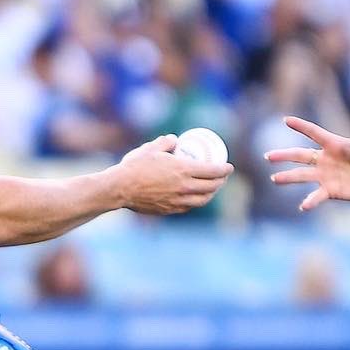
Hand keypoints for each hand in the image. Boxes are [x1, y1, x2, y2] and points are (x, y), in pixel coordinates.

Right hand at [114, 134, 231, 214]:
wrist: (120, 189)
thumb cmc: (134, 166)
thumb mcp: (151, 148)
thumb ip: (165, 143)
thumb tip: (174, 139)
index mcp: (183, 170)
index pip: (212, 171)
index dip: (224, 169)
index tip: (229, 167)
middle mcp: (184, 187)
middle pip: (211, 187)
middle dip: (220, 182)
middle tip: (221, 177)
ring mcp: (178, 201)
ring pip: (202, 200)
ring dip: (211, 194)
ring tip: (212, 189)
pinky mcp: (170, 210)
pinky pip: (188, 207)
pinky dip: (195, 202)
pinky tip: (194, 198)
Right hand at [266, 117, 349, 210]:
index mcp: (334, 144)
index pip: (314, 133)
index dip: (301, 127)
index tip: (286, 120)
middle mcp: (325, 159)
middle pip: (300, 155)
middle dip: (284, 156)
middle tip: (269, 156)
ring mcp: (325, 175)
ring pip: (302, 175)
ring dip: (288, 177)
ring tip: (275, 179)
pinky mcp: (329, 191)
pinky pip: (316, 196)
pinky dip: (310, 201)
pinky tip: (303, 206)